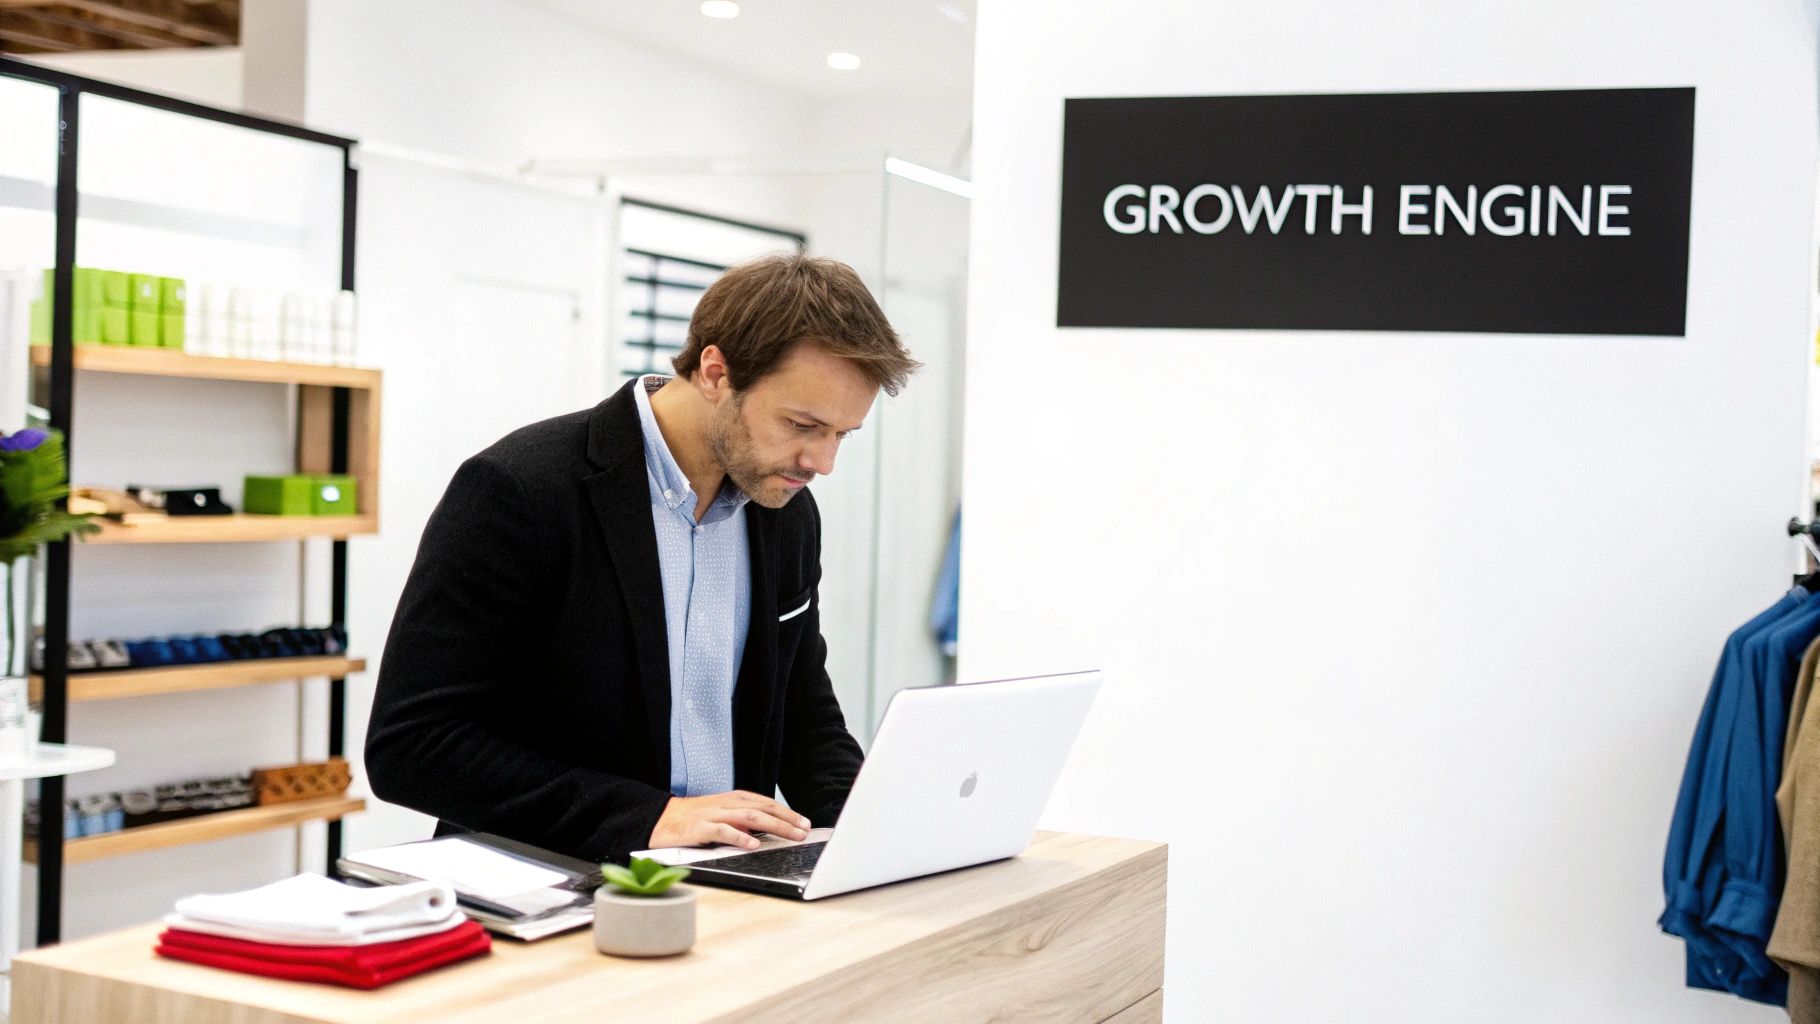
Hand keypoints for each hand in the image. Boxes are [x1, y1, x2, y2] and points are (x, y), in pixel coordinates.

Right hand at [647, 789, 811, 849]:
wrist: (662, 819)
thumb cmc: (696, 818)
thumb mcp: (724, 814)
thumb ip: (745, 820)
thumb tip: (770, 830)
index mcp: (735, 799)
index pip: (767, 803)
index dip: (788, 813)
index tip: (805, 823)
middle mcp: (728, 804)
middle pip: (764, 808)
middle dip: (787, 819)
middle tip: (804, 830)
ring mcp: (715, 814)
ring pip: (750, 817)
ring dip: (774, 826)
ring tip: (790, 835)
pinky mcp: (701, 828)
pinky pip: (723, 831)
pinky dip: (739, 837)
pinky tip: (753, 844)